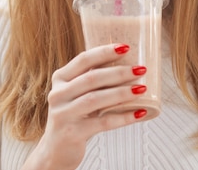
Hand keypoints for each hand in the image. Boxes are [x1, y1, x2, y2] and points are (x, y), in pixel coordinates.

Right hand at [21, 43, 147, 169]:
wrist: (55, 150)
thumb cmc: (74, 116)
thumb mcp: (77, 95)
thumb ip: (93, 81)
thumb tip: (129, 65)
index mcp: (60, 78)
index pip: (83, 60)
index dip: (105, 52)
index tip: (126, 47)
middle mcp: (58, 94)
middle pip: (91, 78)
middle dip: (118, 72)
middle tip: (140, 69)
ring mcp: (63, 114)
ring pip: (95, 99)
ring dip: (121, 92)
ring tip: (141, 89)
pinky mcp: (72, 133)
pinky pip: (102, 122)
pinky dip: (123, 117)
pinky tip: (139, 113)